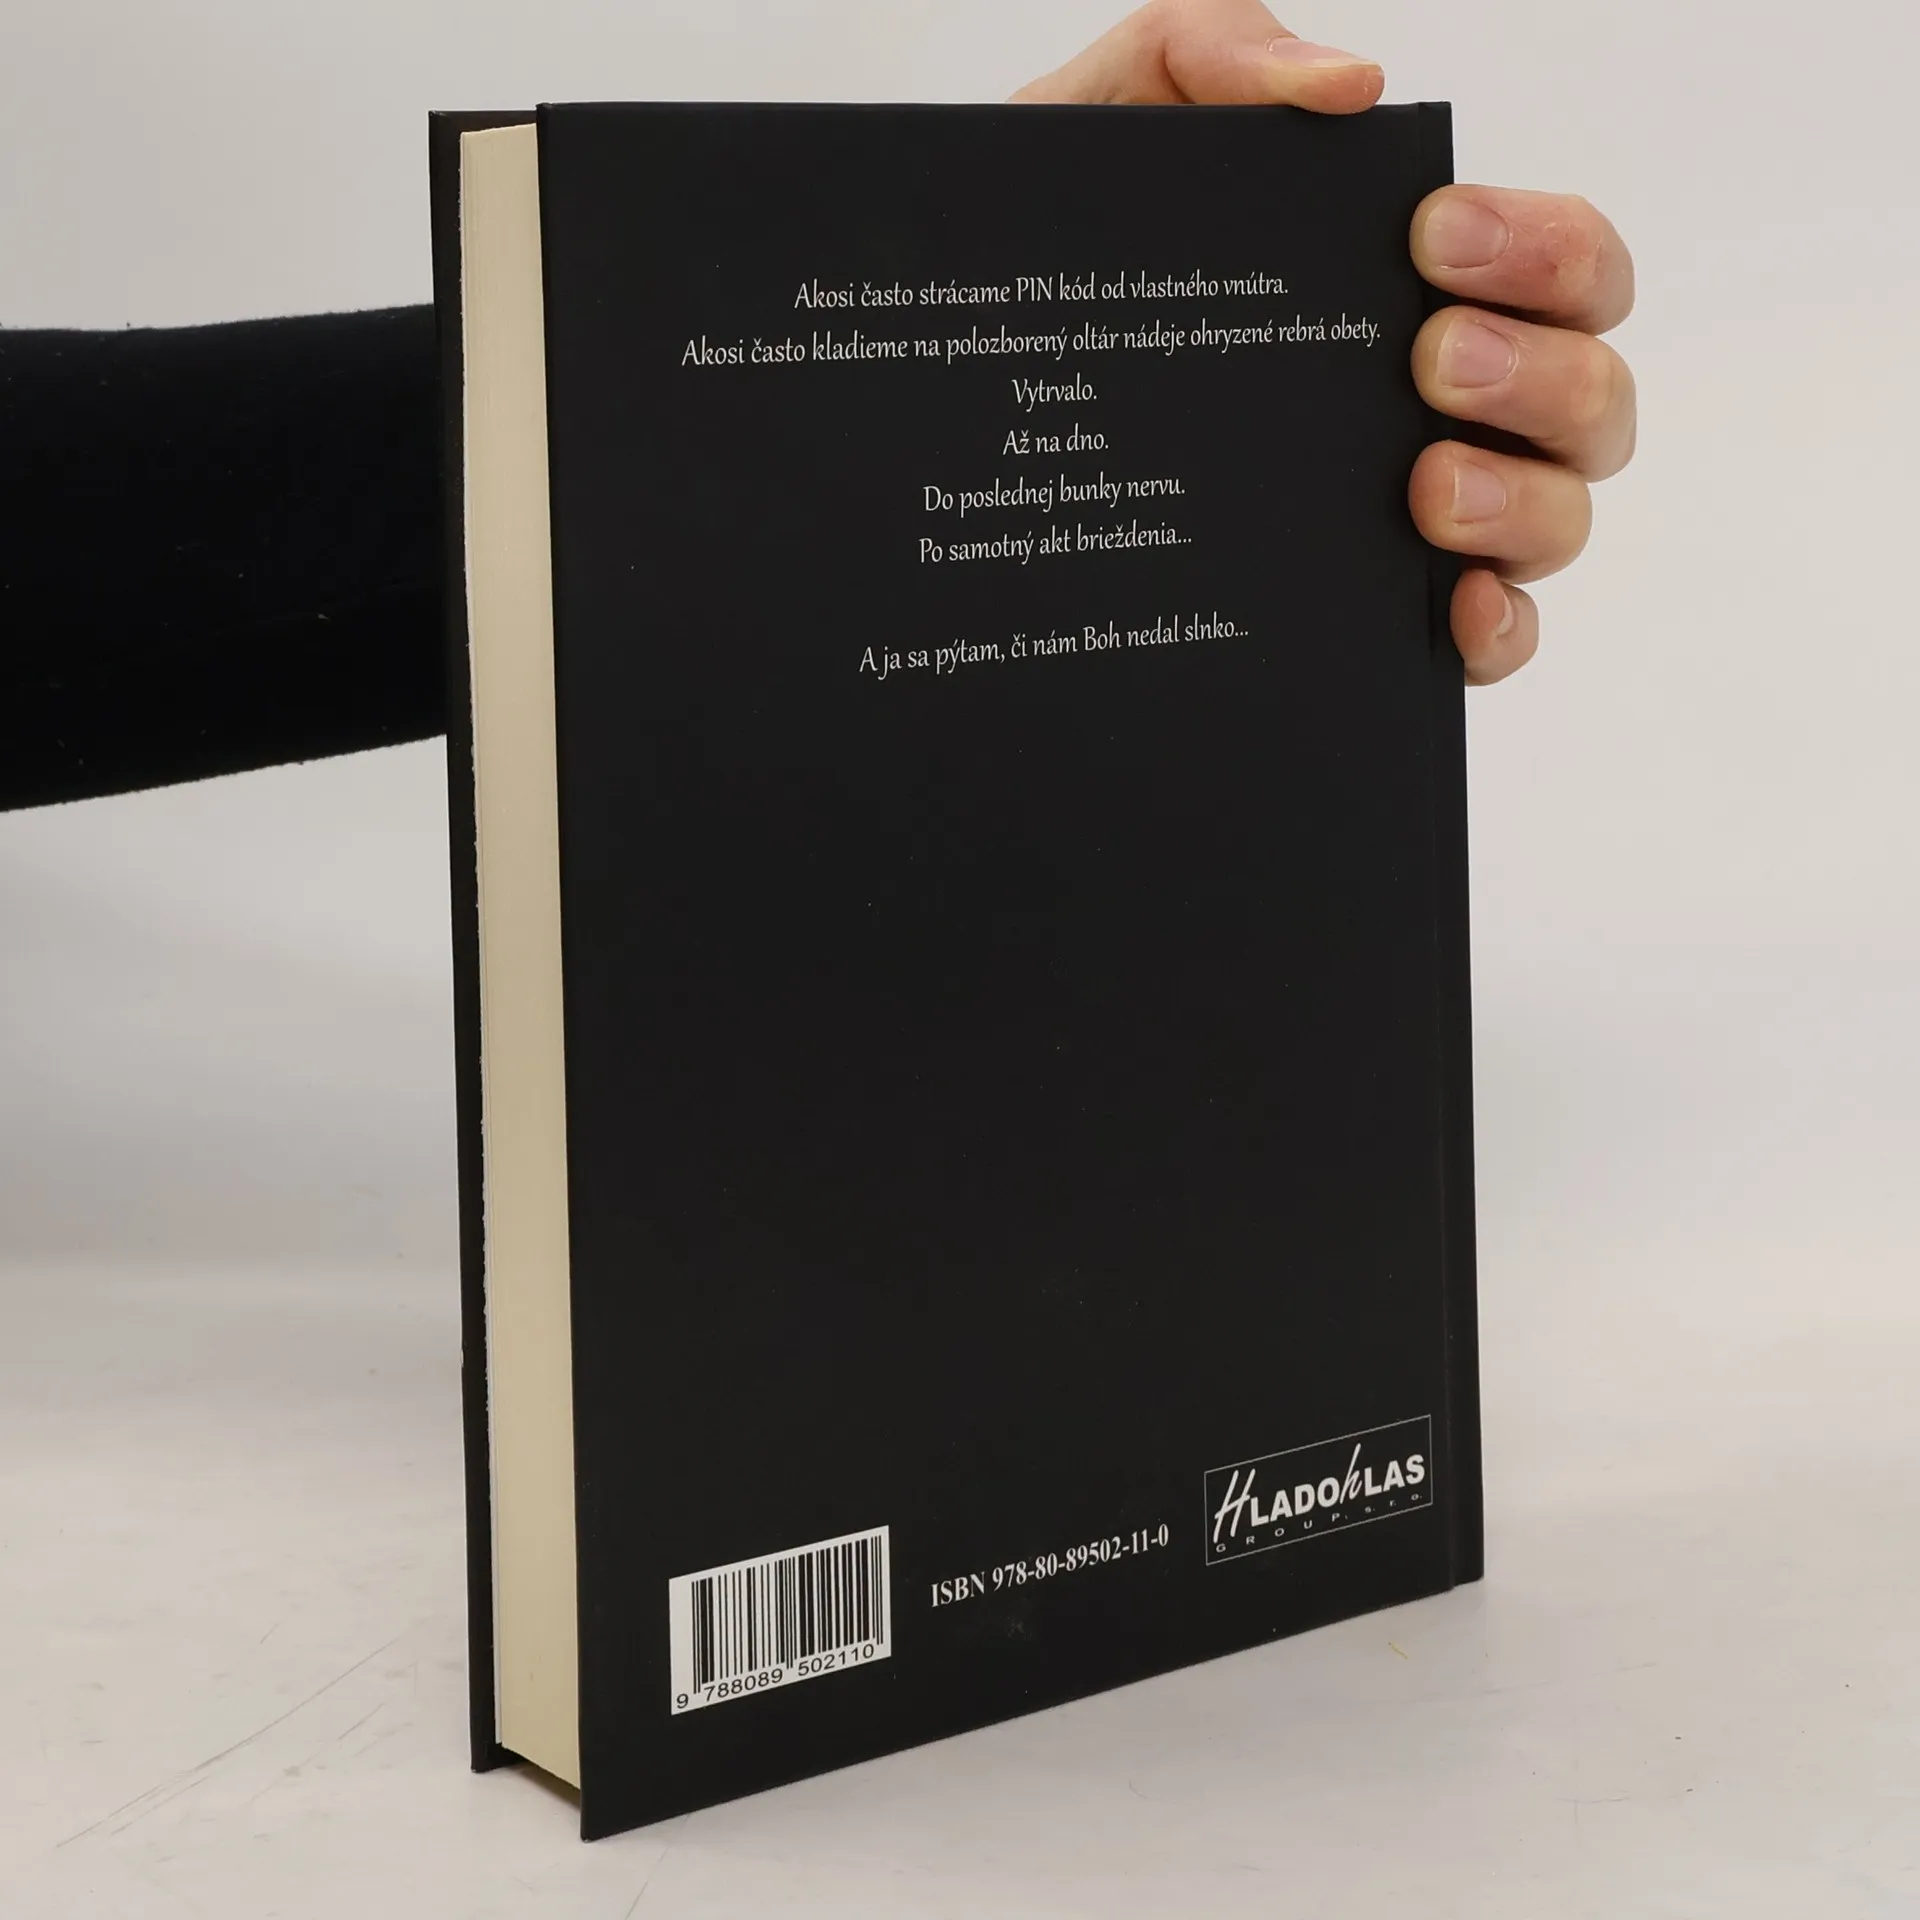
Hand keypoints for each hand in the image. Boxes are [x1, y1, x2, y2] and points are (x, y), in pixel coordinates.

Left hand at [1014, 0, 1636, 684]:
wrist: (952, 421)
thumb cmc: (1051, 287)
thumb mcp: (1092, 135)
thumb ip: (1202, 54)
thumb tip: (1346, 85)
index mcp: (1413, 292)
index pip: (1559, 262)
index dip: (1540, 246)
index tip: (1434, 239)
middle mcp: (1445, 408)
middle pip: (1588, 391)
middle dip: (1540, 368)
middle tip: (1431, 359)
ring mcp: (1427, 523)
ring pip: (1562, 515)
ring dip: (1523, 498)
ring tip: (1425, 489)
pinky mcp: (1387, 625)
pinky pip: (1498, 641)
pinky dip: (1501, 629)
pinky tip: (1456, 609)